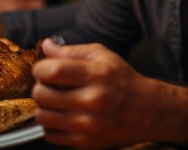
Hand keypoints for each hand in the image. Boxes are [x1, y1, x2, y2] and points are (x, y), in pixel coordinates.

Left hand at [32, 39, 187, 149]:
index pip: (52, 71)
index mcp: (97, 75)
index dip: (40, 68)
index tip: (44, 69)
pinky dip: (53, 124)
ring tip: (57, 100)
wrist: (147, 111)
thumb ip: (72, 51)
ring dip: (45, 106)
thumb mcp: (103, 56)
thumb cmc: (123, 81)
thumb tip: (47, 46)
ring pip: (43, 116)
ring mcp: (88, 125)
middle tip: (51, 84)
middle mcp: (93, 101)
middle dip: (41, 86)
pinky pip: (50, 135)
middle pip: (42, 94)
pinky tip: (65, 115)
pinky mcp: (85, 143)